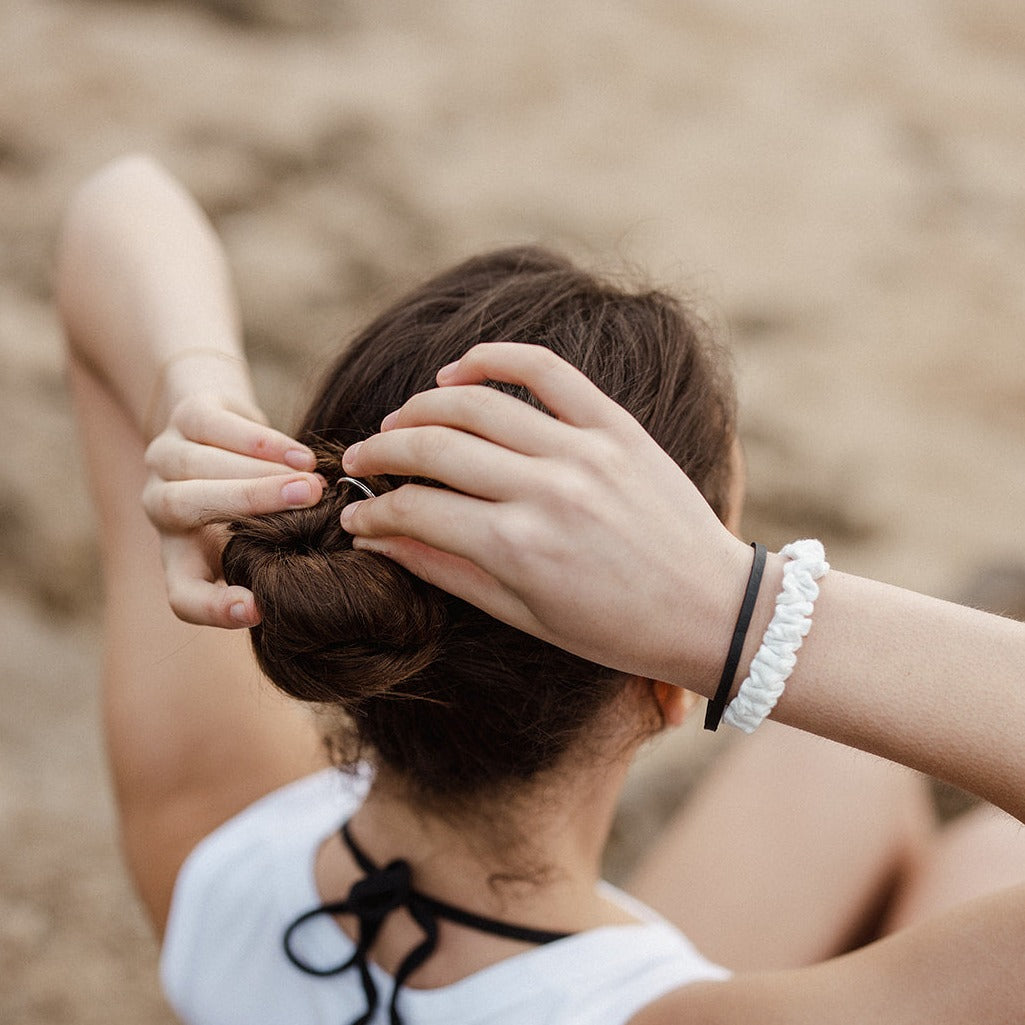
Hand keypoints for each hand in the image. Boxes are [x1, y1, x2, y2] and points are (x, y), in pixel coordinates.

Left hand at [143, 393, 324, 627]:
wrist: (223, 427)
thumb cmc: (252, 499)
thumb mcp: (257, 537)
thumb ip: (277, 555)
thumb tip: (323, 574)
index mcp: (181, 555)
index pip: (182, 595)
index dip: (212, 609)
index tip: (257, 609)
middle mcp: (160, 507)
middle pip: (179, 508)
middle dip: (246, 503)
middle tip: (311, 501)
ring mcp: (165, 456)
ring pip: (198, 463)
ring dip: (261, 472)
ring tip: (313, 482)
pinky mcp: (185, 416)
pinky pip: (213, 426)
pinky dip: (262, 442)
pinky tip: (300, 456)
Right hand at [339, 343, 750, 691]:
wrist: (712, 609)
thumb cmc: (617, 629)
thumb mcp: (526, 616)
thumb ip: (448, 571)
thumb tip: (383, 539)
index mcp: (517, 547)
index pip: (414, 509)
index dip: (372, 512)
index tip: (356, 516)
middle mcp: (544, 490)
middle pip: (432, 447)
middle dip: (380, 452)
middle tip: (360, 461)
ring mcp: (582, 451)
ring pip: (476, 403)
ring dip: (422, 406)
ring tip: (400, 422)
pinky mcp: (616, 427)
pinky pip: (546, 370)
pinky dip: (495, 358)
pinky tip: (460, 370)